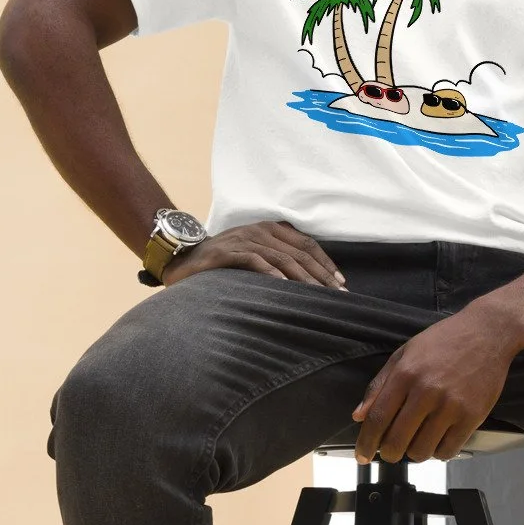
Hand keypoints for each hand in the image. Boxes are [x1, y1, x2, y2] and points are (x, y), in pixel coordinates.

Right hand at [161, 220, 345, 288]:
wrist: (183, 258)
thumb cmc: (223, 262)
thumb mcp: (254, 255)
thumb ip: (277, 259)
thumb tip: (309, 282)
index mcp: (270, 229)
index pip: (306, 244)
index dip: (325, 263)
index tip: (340, 283)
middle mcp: (259, 230)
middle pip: (299, 252)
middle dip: (321, 275)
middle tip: (336, 295)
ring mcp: (243, 240)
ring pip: (282, 258)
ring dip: (303, 278)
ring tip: (317, 295)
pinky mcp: (227, 252)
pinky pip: (255, 261)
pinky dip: (271, 274)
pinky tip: (284, 287)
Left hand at [352, 305, 523, 462]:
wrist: (488, 333)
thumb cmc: (444, 341)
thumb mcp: (404, 353)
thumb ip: (379, 385)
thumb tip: (359, 416)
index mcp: (405, 374)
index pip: (378, 419)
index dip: (366, 443)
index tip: (362, 456)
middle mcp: (427, 392)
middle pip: (397, 441)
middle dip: (389, 453)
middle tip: (391, 451)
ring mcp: (451, 406)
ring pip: (422, 451)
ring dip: (414, 453)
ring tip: (417, 441)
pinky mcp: (472, 416)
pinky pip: (448, 450)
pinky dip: (438, 452)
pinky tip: (437, 440)